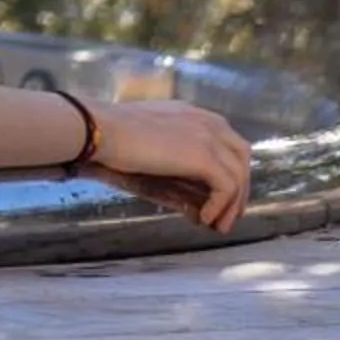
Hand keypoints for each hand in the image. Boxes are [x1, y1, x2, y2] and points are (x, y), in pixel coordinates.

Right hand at [91, 99, 251, 229]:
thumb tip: (196, 209)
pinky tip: (204, 219)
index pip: (227, 142)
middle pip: (241, 157)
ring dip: (231, 204)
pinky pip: (226, 188)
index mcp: (192, 114)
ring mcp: (208, 137)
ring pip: (238, 175)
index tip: (219, 195)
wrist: (99, 131)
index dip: (228, 170)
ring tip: (218, 225)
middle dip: (239, 188)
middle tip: (228, 215)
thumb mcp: (150, 157)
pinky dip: (219, 207)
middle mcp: (206, 121)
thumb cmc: (113, 142)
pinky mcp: (203, 156)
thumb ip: (176, 177)